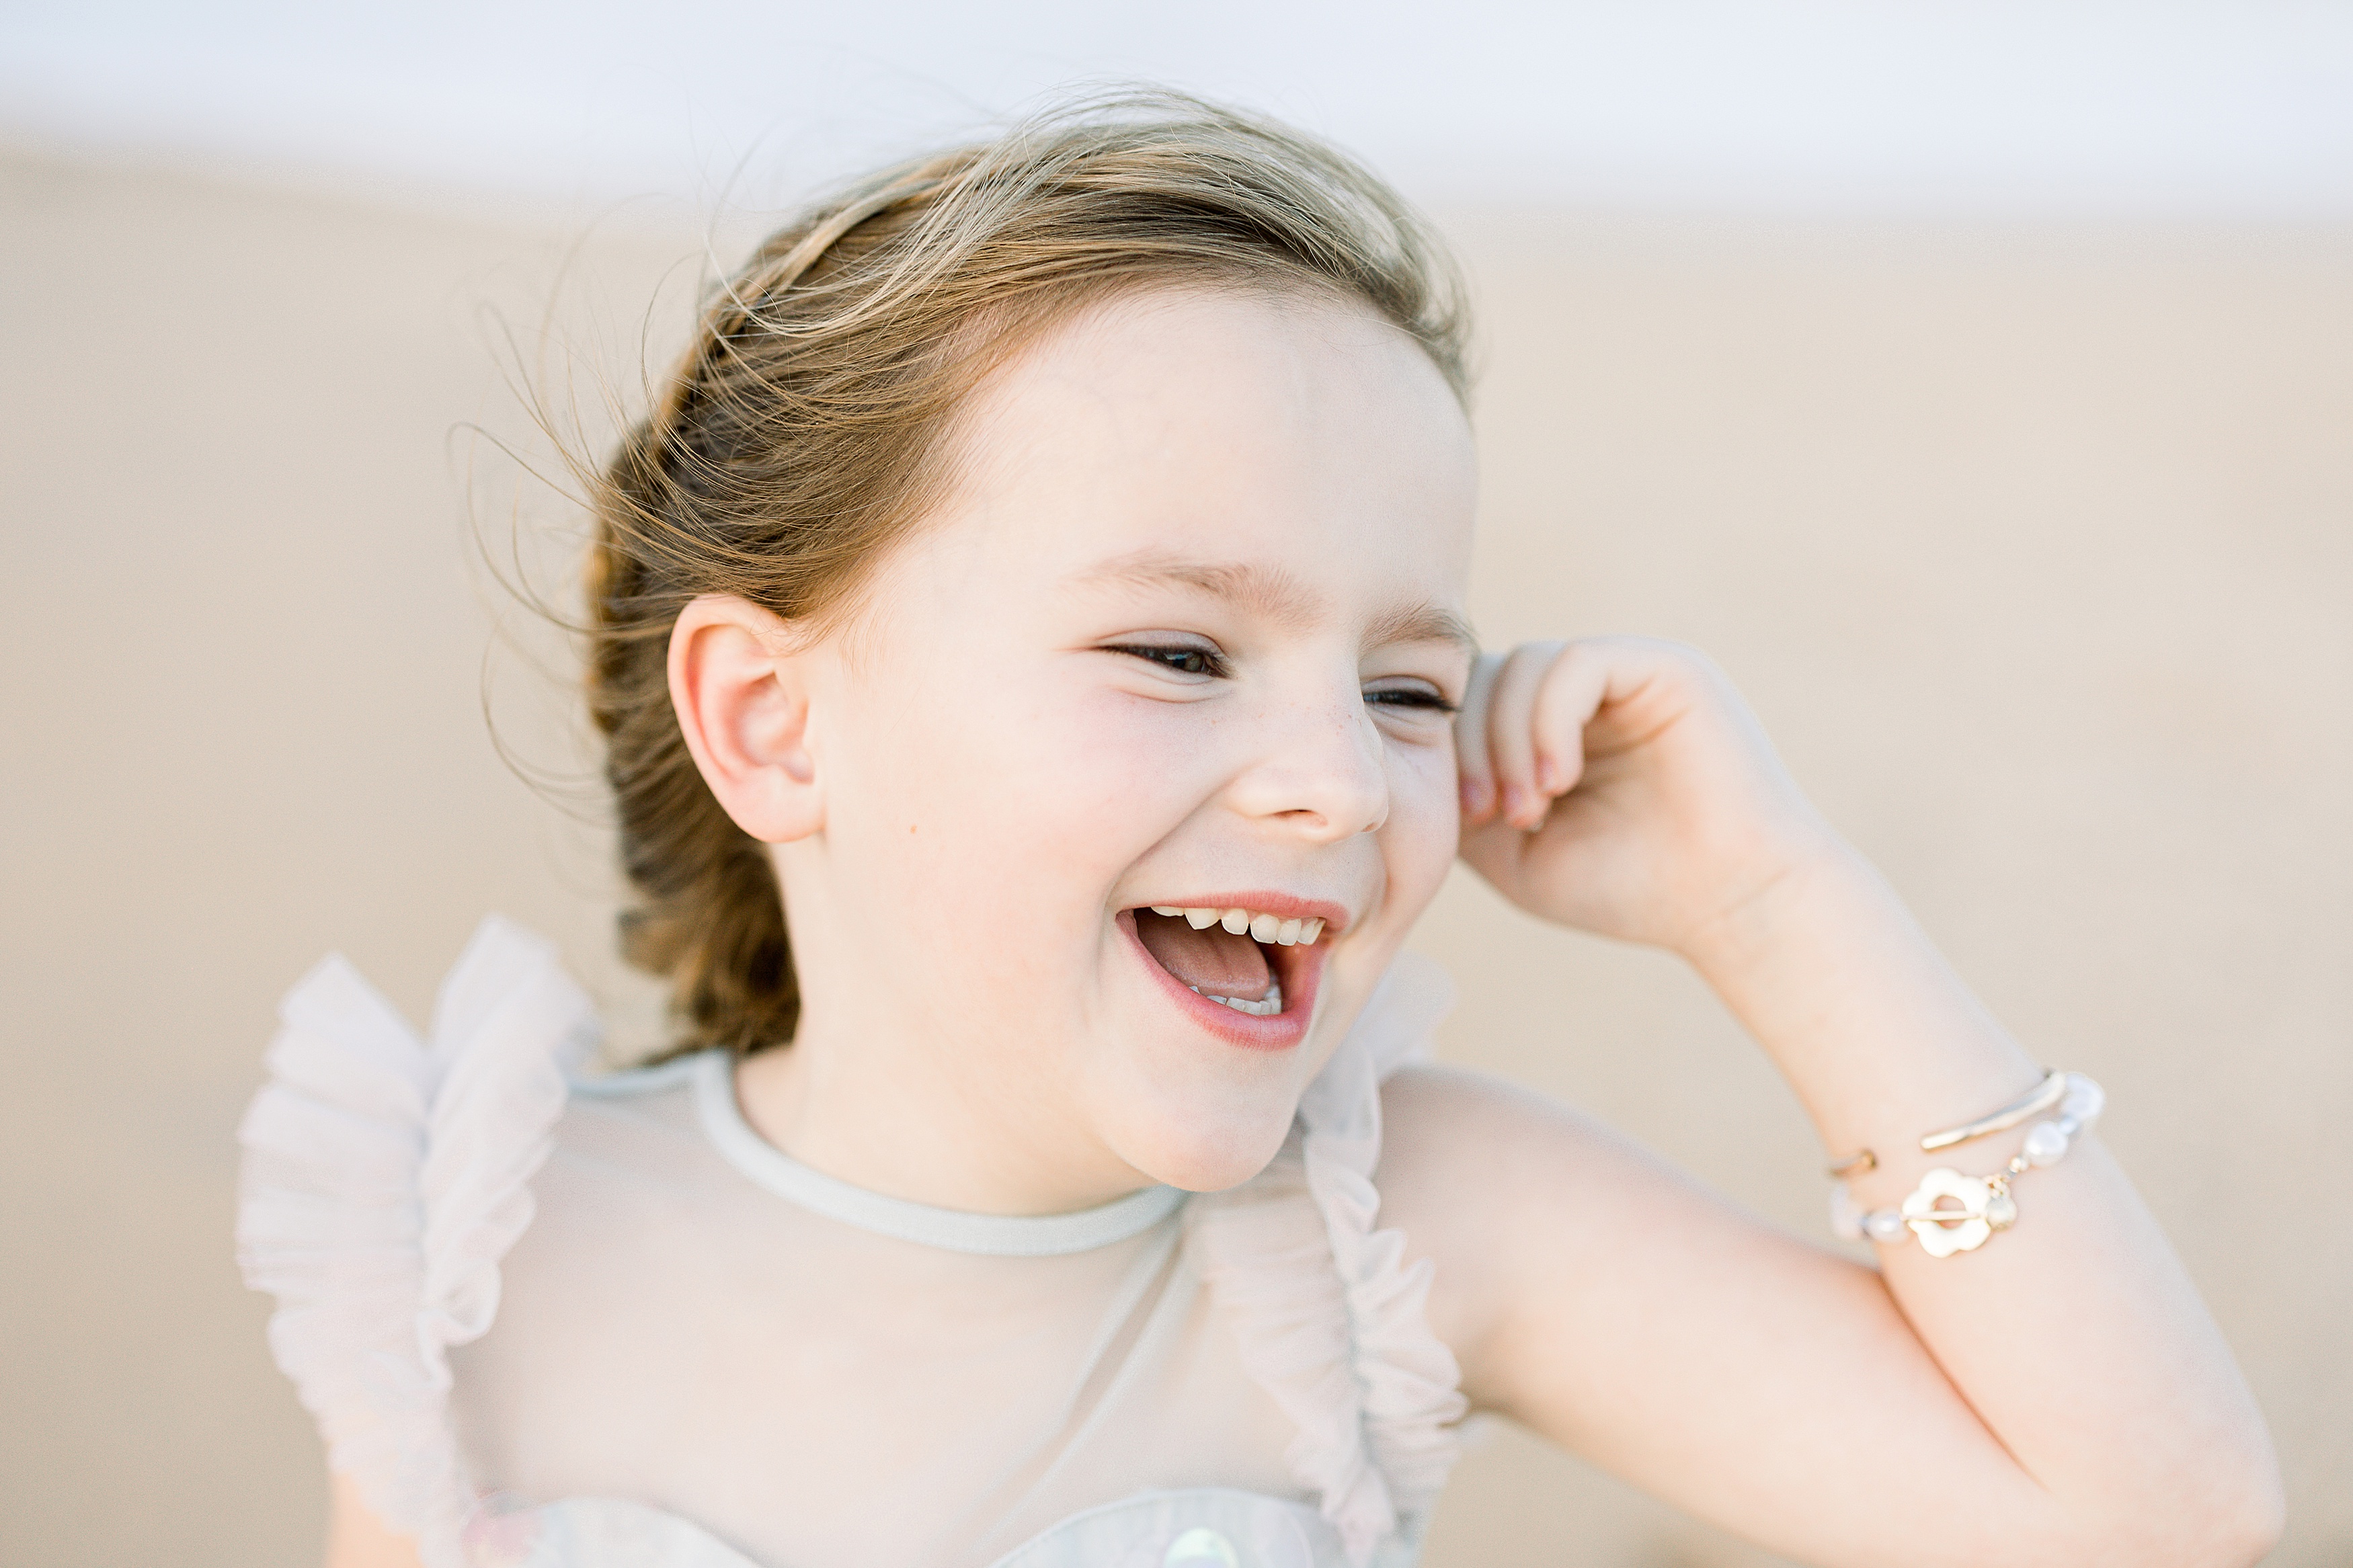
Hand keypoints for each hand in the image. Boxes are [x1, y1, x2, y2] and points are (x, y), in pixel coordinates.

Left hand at [1454, 637, 1835, 959]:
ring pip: (1524, 664)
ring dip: (1507, 741)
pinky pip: (1575, 663)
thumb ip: (1462, 798)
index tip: (1465, 821)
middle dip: (1471, 745)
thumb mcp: (1513, 851)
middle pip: (1489, 673)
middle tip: (1488, 815)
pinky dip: (1548, 724)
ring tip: (1529, 810)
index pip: (1472, 700)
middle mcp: (1591, 690)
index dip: (1452, 751)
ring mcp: (1630, 671)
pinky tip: (1558, 782)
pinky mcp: (1666, 667)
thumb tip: (1406, 758)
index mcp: (1555, 725)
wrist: (1731, 908)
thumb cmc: (1627, 889)